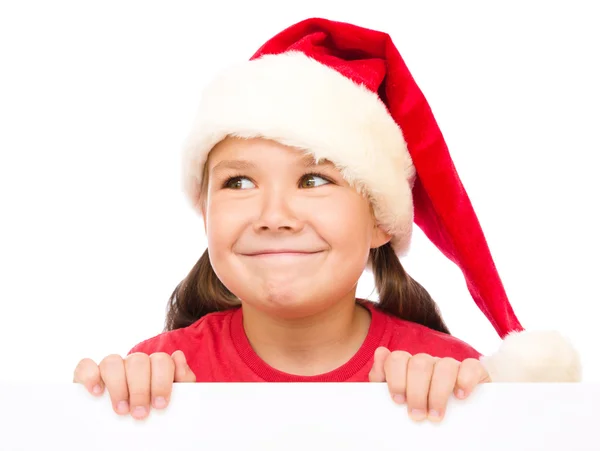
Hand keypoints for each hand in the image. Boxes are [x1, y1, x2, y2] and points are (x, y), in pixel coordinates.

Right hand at [73, 350, 195, 419]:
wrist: (130, 434)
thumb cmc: (154, 412)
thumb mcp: (174, 399)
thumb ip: (182, 380)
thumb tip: (178, 356)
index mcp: (155, 366)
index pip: (161, 360)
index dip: (161, 381)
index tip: (159, 405)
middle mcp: (133, 364)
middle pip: (138, 361)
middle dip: (140, 389)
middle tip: (140, 414)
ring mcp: (111, 368)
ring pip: (112, 361)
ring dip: (118, 385)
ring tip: (121, 409)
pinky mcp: (88, 376)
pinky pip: (85, 365)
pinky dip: (90, 376)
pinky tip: (96, 392)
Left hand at [368, 347, 489, 421]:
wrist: (450, 424)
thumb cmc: (416, 408)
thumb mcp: (395, 397)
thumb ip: (381, 378)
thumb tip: (380, 353)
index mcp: (407, 365)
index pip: (397, 358)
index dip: (396, 379)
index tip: (398, 402)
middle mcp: (428, 362)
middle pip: (420, 363)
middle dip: (416, 392)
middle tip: (417, 416)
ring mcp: (450, 366)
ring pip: (445, 365)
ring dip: (438, 392)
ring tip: (435, 415)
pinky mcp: (474, 373)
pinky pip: (472, 366)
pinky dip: (466, 380)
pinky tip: (460, 396)